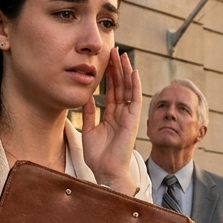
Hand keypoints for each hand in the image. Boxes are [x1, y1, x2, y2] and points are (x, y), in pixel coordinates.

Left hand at [80, 47, 140, 190]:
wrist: (106, 171)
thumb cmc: (98, 156)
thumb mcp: (89, 129)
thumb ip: (90, 113)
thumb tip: (86, 97)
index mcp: (112, 115)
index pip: (111, 90)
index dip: (109, 75)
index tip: (105, 59)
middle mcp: (122, 113)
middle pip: (120, 86)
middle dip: (117, 68)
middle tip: (114, 50)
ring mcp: (128, 116)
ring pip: (128, 88)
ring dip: (126, 71)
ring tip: (122, 55)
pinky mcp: (133, 120)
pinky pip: (135, 99)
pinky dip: (135, 85)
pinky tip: (133, 72)